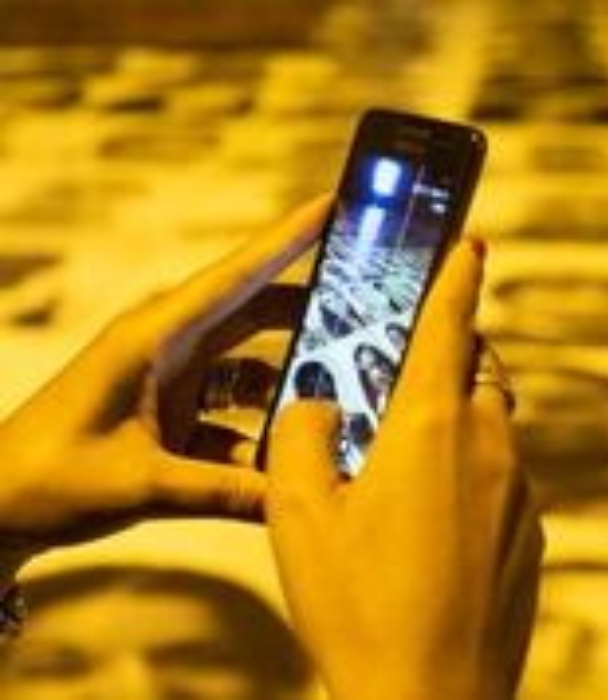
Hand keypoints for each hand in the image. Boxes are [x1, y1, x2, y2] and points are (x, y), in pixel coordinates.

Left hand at [0, 197, 328, 579]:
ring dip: (286, 386)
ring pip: (249, 367)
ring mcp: (172, 378)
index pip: (236, 275)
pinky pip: (231, 413)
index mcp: (154, 335)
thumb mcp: (140, 484)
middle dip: (308, 311)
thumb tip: (292, 500)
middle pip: (255, 313)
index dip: (287, 239)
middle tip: (368, 309)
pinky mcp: (172, 411)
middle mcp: (169, 345)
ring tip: (336, 403)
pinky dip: (257, 433)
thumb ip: (221, 492)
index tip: (332, 206)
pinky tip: (284, 461)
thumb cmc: (46, 477)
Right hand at [266, 238, 542, 699]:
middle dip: (447, 359)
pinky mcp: (530, 531)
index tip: (471, 242)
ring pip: (491, 423)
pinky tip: (430, 518)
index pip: (450, 325)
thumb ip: (301, 434)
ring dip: (456, 418)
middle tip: (403, 379)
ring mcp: (517, 490)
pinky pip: (501, 473)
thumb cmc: (358, 601)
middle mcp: (486, 445)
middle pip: (476, 372)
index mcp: (429, 426)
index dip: (459, 277)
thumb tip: (316, 405)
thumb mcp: (299, 512)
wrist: (429, 698)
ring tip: (405, 455)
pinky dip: (470, 469)